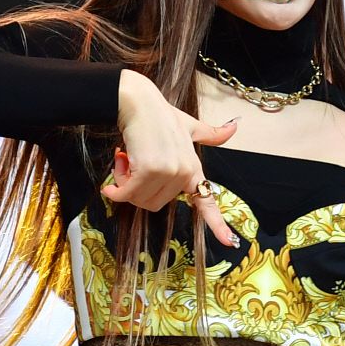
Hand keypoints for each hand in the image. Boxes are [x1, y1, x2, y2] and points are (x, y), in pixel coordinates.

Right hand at [101, 70, 239, 247]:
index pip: (207, 201)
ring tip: (126, 162)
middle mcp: (184, 172)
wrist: (138, 102)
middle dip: (137, 191)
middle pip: (154, 204)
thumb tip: (234, 127)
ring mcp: (169, 172)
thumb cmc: (159, 115)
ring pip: (140, 200)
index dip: (217, 224)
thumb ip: (210, 133)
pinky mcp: (150, 170)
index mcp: (193, 168)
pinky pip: (128, 194)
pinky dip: (115, 190)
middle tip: (132, 167)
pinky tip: (110, 181)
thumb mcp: (189, 125)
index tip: (230, 243)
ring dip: (125, 186)